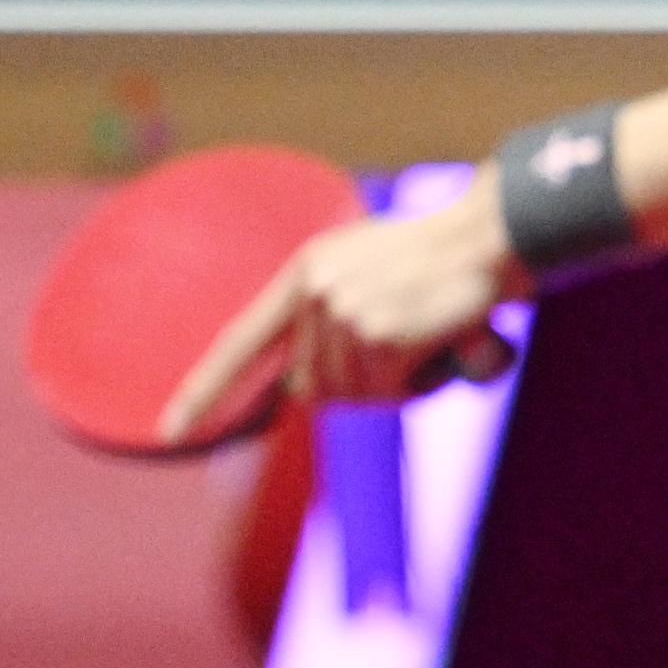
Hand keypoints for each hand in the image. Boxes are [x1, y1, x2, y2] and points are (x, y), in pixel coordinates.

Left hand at [167, 183, 520, 443]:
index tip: (171, 431)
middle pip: (312, 386)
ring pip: (354, 393)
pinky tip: (446, 345)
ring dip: (400, 384)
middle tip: (415, 349)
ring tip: (435, 338)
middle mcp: (313, 289)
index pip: (241, 342)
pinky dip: (423, 382)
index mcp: (305, 271)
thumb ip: (332, 318)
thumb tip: (300, 388)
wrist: (496, 237)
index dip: (205, 390)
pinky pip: (390, 392)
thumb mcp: (374, 276)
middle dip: (363, 386)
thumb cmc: (450, 265)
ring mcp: (341, 310)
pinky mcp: (377, 331)